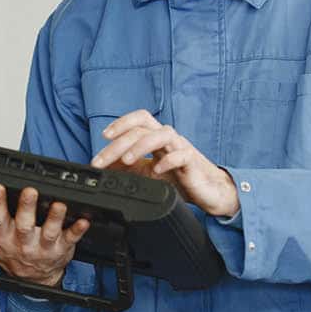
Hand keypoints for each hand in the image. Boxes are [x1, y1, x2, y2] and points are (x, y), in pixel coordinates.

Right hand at [0, 185, 90, 287]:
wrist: (32, 280)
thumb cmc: (8, 253)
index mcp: (2, 236)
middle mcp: (22, 242)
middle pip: (23, 223)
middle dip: (26, 206)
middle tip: (29, 190)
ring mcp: (43, 247)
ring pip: (48, 231)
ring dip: (54, 217)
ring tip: (59, 203)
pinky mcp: (62, 249)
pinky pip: (71, 239)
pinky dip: (78, 230)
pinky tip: (84, 220)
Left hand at [90, 109, 239, 217]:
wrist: (209, 192)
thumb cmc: (180, 178)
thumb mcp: (147, 172)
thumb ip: (127, 167)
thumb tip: (104, 166)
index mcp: (157, 137)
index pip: (139, 119)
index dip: (121, 123)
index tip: (104, 136)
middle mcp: (168, 138)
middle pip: (142, 129)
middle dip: (118, 143)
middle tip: (102, 160)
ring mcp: (181, 148)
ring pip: (161, 135)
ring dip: (140, 146)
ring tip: (127, 160)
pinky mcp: (192, 163)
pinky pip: (180, 155)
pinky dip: (167, 161)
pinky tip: (156, 171)